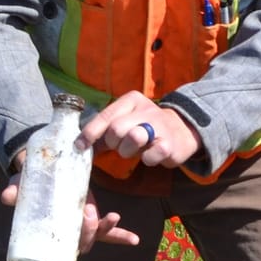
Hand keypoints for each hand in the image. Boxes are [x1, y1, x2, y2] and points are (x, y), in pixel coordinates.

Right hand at [0, 148, 141, 260]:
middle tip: (87, 217)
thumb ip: (16, 190)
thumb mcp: (21, 186)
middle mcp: (62, 239)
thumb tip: (9, 196)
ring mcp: (78, 231)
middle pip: (73, 248)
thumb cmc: (29, 187)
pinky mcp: (91, 221)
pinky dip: (120, 236)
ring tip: (111, 217)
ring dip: (103, 230)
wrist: (45, 175)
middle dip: (83, 237)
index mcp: (41, 236)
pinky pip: (107, 233)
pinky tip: (134, 241)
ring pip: (91, 239)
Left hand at [78, 91, 201, 169]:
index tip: (80, 146)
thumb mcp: (126, 121)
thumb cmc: (145, 128)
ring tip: (134, 150)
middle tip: (119, 146)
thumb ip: (105, 130)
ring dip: (128, 151)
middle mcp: (146, 109)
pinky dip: (146, 159)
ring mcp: (159, 126)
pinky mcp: (169, 144)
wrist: (181, 131)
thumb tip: (81, 145)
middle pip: (116, 129)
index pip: (105, 116)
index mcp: (132, 100)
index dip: (90, 133)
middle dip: (113, 143)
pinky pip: (149, 156)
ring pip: (133, 138)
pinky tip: (150, 155)